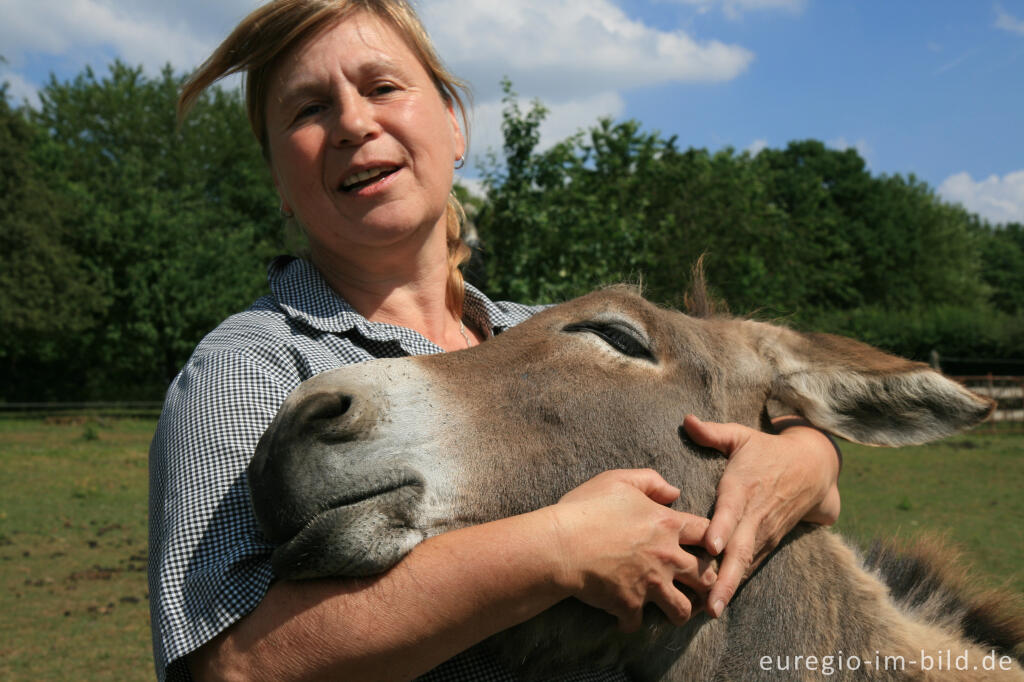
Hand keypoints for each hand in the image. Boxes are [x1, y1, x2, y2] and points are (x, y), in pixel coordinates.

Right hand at [548, 469, 715, 631]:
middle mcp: (667, 557)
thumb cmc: (586, 509)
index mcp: (667, 525)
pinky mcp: (630, 605)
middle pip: (705, 576)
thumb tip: (674, 492)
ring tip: (676, 612)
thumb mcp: (618, 480)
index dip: (712, 540)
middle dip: (707, 582)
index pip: (707, 534)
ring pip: (683, 609)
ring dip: (681, 611)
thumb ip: (650, 481)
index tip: (709, 547)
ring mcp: (651, 584)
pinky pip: (639, 623)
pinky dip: (632, 622)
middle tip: (701, 585)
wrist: (560, 545)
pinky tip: (626, 619)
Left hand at [682, 415, 840, 618]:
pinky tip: (716, 604)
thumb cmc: (766, 451)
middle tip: (711, 604)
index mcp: (743, 488)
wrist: (812, 470)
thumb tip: (686, 420)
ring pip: (745, 565)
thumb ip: (713, 432)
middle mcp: (754, 516)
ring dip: (730, 588)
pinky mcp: (765, 544)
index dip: (722, 528)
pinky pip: (749, 566)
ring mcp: (762, 533)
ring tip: (709, 611)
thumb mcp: (741, 435)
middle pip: (740, 550)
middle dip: (726, 578)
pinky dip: (735, 584)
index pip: (731, 510)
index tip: (712, 546)